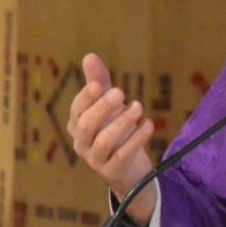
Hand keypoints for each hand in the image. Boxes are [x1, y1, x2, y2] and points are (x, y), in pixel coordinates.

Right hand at [67, 53, 156, 225]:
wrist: (128, 169)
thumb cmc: (114, 130)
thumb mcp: (107, 105)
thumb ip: (99, 82)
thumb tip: (89, 56)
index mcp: (78, 125)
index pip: (77, 110)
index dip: (87, 98)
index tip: (100, 84)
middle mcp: (83, 143)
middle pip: (86, 126)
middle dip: (103, 108)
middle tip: (121, 92)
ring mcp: (96, 159)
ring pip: (104, 141)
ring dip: (122, 122)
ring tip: (138, 106)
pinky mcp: (114, 170)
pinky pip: (123, 155)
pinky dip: (137, 139)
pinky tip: (149, 125)